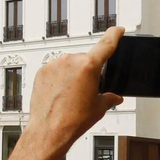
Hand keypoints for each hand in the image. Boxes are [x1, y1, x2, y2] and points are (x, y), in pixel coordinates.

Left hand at [23, 27, 124, 159]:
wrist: (49, 130)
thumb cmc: (72, 120)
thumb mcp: (99, 107)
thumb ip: (110, 98)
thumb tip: (114, 97)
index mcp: (88, 66)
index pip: (106, 44)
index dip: (114, 35)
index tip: (118, 29)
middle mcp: (70, 61)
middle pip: (86, 59)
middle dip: (89, 71)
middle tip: (87, 90)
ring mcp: (54, 65)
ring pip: (69, 64)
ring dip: (73, 75)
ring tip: (71, 95)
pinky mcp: (42, 72)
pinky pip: (55, 70)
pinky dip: (60, 79)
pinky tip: (61, 94)